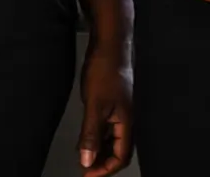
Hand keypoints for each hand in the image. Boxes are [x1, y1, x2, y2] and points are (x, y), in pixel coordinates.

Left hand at [77, 42, 132, 176]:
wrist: (109, 46)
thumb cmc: (105, 72)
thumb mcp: (94, 107)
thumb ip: (90, 135)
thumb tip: (87, 161)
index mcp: (127, 123)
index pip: (121, 157)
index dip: (105, 169)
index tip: (88, 175)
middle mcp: (127, 120)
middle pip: (118, 151)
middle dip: (102, 162)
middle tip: (85, 169)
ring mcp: (120, 111)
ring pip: (112, 139)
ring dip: (99, 149)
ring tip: (83, 155)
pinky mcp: (113, 103)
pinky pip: (108, 127)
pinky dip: (97, 135)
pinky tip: (85, 136)